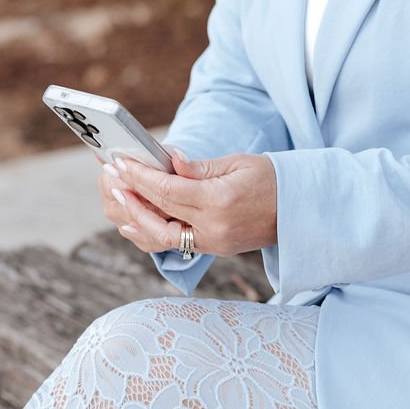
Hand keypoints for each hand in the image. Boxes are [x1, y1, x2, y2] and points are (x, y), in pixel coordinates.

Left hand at [97, 148, 277, 258]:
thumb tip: (168, 159)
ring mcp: (213, 243)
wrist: (300, 210)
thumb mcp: (236, 163)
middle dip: (130, 196)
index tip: (120, 162)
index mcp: (220, 201)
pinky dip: (149, 233)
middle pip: (158, 215)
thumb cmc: (271, 179)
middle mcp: (213, 228)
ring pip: (160, 237)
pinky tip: (132, 221)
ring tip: (116, 197)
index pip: (168, 190)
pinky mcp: (213, 249)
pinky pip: (173, 244)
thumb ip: (198, 167)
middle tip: (109, 177)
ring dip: (134, 217)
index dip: (140, 176)